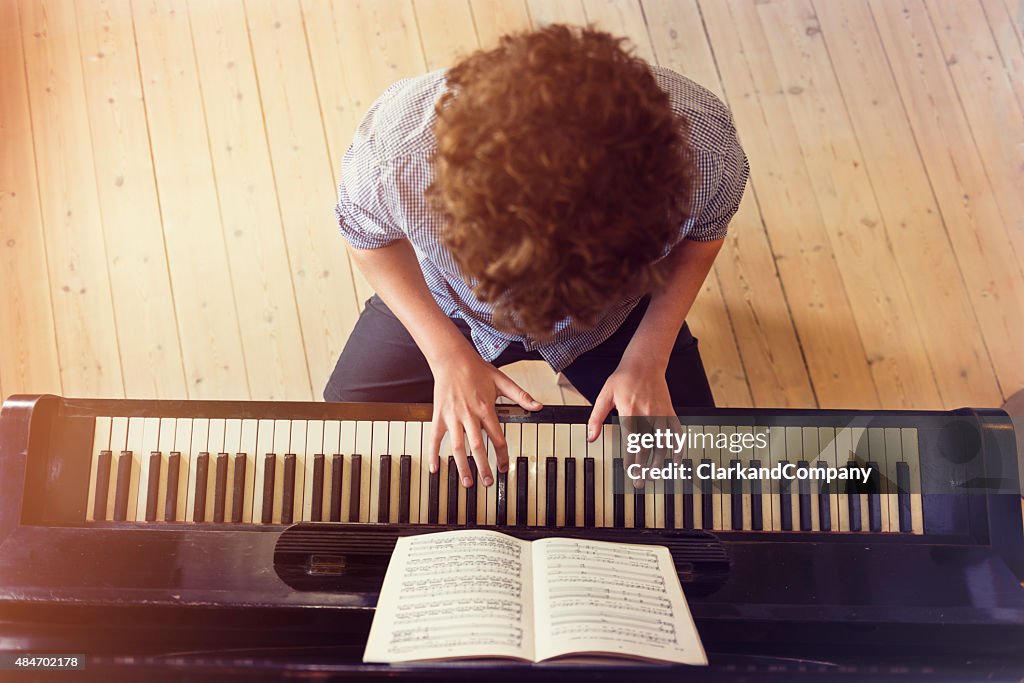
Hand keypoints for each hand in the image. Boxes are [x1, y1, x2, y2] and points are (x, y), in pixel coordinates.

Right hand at [428, 351, 541, 486]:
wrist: (452, 358)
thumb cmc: (476, 369)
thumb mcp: (502, 380)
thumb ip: (521, 395)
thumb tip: (538, 406)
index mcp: (485, 409)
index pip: (497, 438)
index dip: (503, 455)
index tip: (505, 467)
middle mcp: (469, 415)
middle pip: (478, 447)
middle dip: (483, 467)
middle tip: (489, 483)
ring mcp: (452, 417)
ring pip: (457, 446)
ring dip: (462, 466)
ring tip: (467, 482)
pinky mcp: (439, 415)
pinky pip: (434, 438)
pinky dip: (433, 453)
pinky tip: (434, 468)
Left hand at [586, 358, 678, 486]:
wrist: (645, 361)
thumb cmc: (623, 378)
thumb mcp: (605, 395)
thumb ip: (596, 418)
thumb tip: (590, 437)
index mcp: (630, 412)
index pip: (631, 442)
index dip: (631, 460)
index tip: (629, 473)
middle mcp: (648, 414)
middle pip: (648, 447)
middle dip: (644, 467)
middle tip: (640, 483)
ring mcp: (661, 413)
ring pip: (663, 443)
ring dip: (660, 462)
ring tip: (655, 475)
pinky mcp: (670, 411)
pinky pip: (677, 432)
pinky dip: (678, 446)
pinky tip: (676, 460)